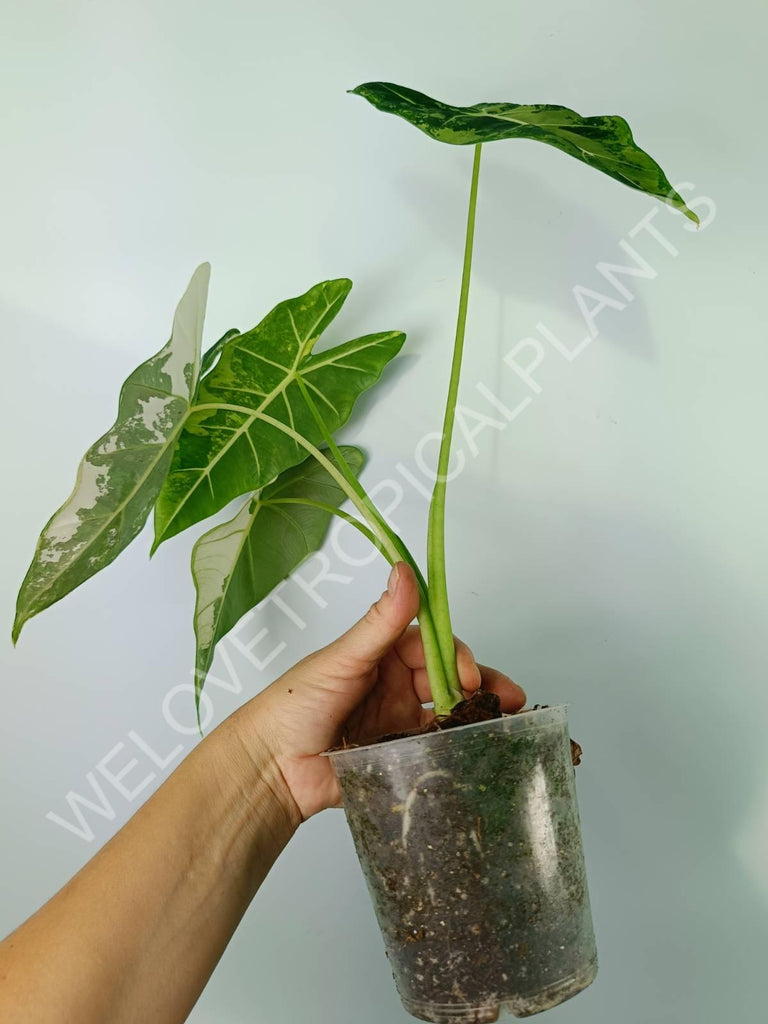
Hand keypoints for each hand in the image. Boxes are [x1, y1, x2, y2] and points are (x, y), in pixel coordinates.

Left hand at [233, 563, 525, 821]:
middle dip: (479, 685)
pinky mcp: (399, 758)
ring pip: (448, 714)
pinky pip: (436, 750)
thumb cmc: (294, 705)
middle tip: (506, 698)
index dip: (455, 656)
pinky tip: (482, 751)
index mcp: (382, 655)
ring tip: (507, 724)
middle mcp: (394, 685)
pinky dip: (459, 748)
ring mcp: (398, 723)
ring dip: (477, 715)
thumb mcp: (343, 658)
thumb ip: (381, 622)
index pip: (432, 646)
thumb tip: (406, 571)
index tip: (468, 674)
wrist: (271, 768)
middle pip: (447, 679)